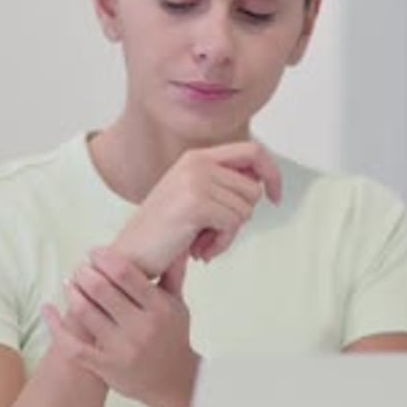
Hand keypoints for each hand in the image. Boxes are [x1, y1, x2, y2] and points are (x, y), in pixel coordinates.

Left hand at [42, 248, 198, 406]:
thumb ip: (173, 274)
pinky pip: (72, 344)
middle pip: (101, 290)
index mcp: (158, 308)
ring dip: (72, 292)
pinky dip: (55, 325)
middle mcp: (140, 328)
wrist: (172, 381)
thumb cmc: (172, 337)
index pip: (125, 274)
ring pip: (84, 312)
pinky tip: (48, 309)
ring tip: (70, 283)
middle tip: (80, 268)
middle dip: (84, 273)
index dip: (105, 259)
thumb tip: (175, 246)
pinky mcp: (105, 366)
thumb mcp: (178, 305)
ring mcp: (121, 348)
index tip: (95, 252)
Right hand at [113, 141, 281, 276]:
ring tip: (202, 241)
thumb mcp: (194, 198)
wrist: (130, 255)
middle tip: (213, 234)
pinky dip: (222, 243)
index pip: (252, 151)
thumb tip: (262, 183)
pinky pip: (233, 224)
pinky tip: (200, 250)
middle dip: (240, 217)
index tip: (275, 197)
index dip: (271, 173)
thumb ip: (223, 185)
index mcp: (196, 157)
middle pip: (253, 188)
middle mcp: (196, 163)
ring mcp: (196, 181)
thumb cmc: (163, 233)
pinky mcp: (197, 204)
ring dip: (229, 234)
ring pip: (246, 209)